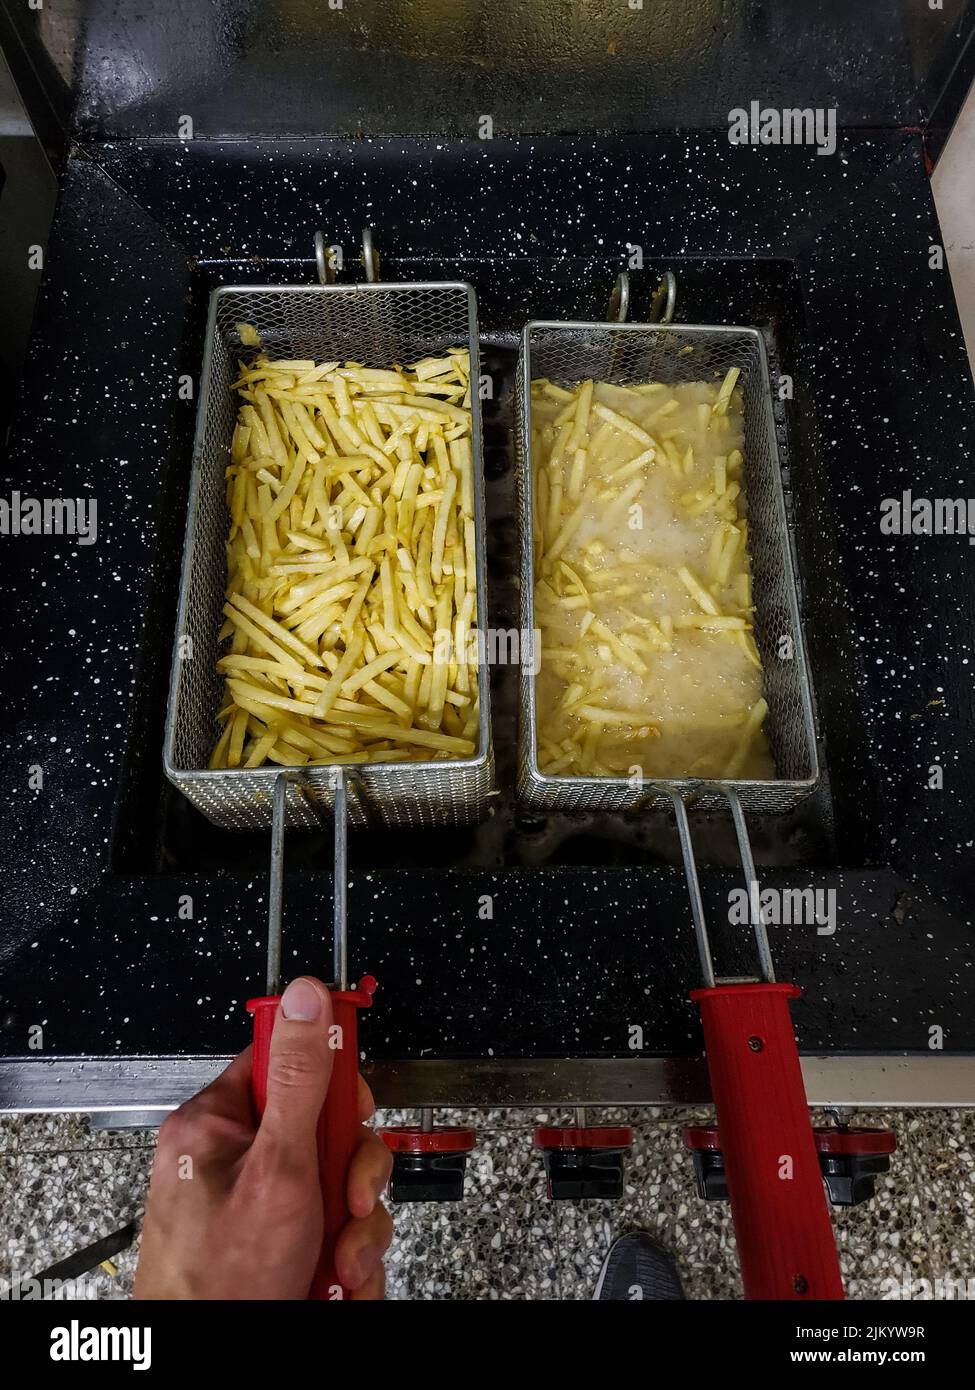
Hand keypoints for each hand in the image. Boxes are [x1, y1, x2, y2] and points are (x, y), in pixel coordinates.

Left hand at [135, 976, 392, 1299]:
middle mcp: (237, 1160)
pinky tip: (332, 1282)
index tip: (355, 1101)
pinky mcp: (283, 1244)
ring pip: (341, 1184)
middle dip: (354, 1176)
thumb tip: (306, 996)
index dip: (330, 1076)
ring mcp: (261, 1205)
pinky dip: (347, 1261)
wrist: (211, 1368)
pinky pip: (337, 1230)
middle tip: (347, 1202)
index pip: (285, 1058)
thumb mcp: (276, 1170)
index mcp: (218, 1124)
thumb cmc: (218, 1285)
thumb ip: (299, 1080)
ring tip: (338, 1264)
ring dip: (356, 1231)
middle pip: (326, 1126)